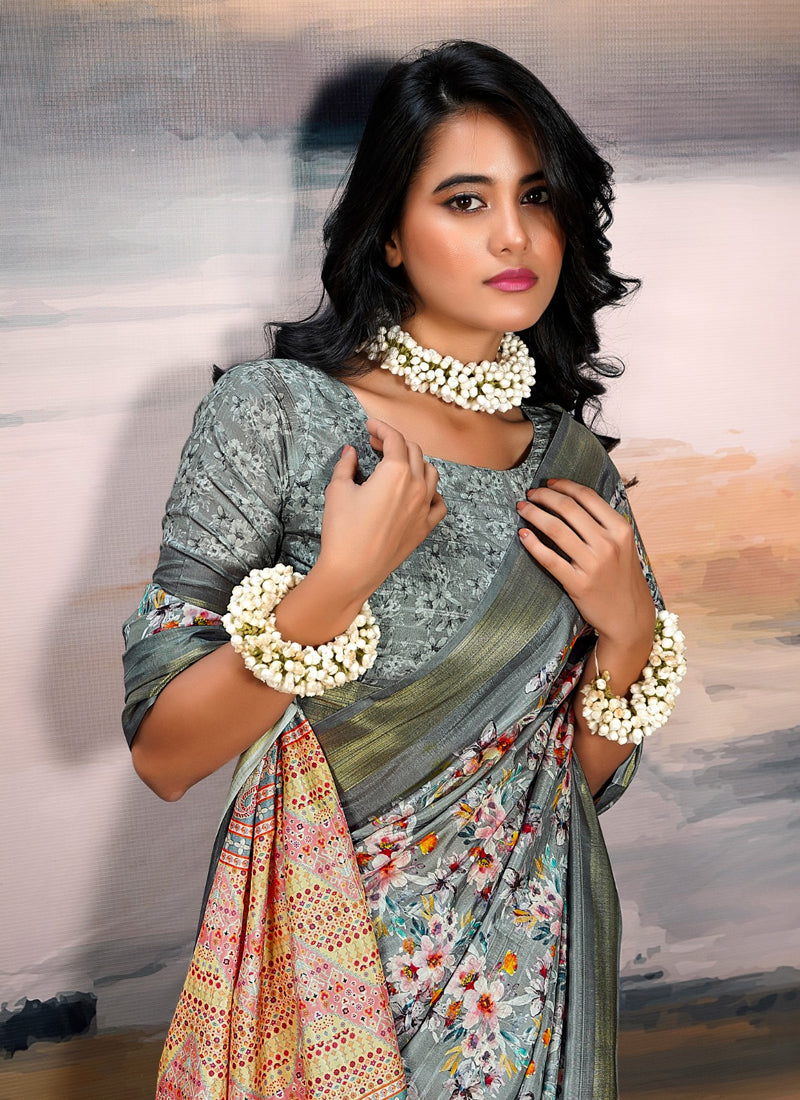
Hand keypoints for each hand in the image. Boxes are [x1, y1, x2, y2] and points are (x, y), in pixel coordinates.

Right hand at [318, 418, 446, 599]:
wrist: (352, 570)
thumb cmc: (342, 530)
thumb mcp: (337, 491)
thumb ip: (346, 465)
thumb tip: (350, 452)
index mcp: (395, 472)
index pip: (394, 439)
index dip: (381, 428)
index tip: (370, 426)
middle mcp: (415, 486)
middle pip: (414, 451)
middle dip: (396, 442)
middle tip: (376, 444)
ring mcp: (424, 507)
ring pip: (430, 473)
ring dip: (415, 462)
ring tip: (397, 464)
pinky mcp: (424, 527)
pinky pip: (439, 503)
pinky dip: (431, 492)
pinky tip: (418, 491)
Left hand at [516, 478, 653, 648]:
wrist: (629, 616)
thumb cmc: (622, 577)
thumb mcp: (624, 545)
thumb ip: (605, 523)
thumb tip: (574, 498)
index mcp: (620, 529)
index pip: (587, 496)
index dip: (563, 486)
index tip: (548, 484)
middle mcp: (608, 543)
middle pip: (568, 508)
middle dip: (544, 497)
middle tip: (529, 495)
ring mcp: (593, 564)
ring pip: (555, 529)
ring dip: (534, 514)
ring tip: (522, 509)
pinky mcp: (578, 584)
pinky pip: (549, 558)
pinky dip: (532, 544)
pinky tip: (523, 534)